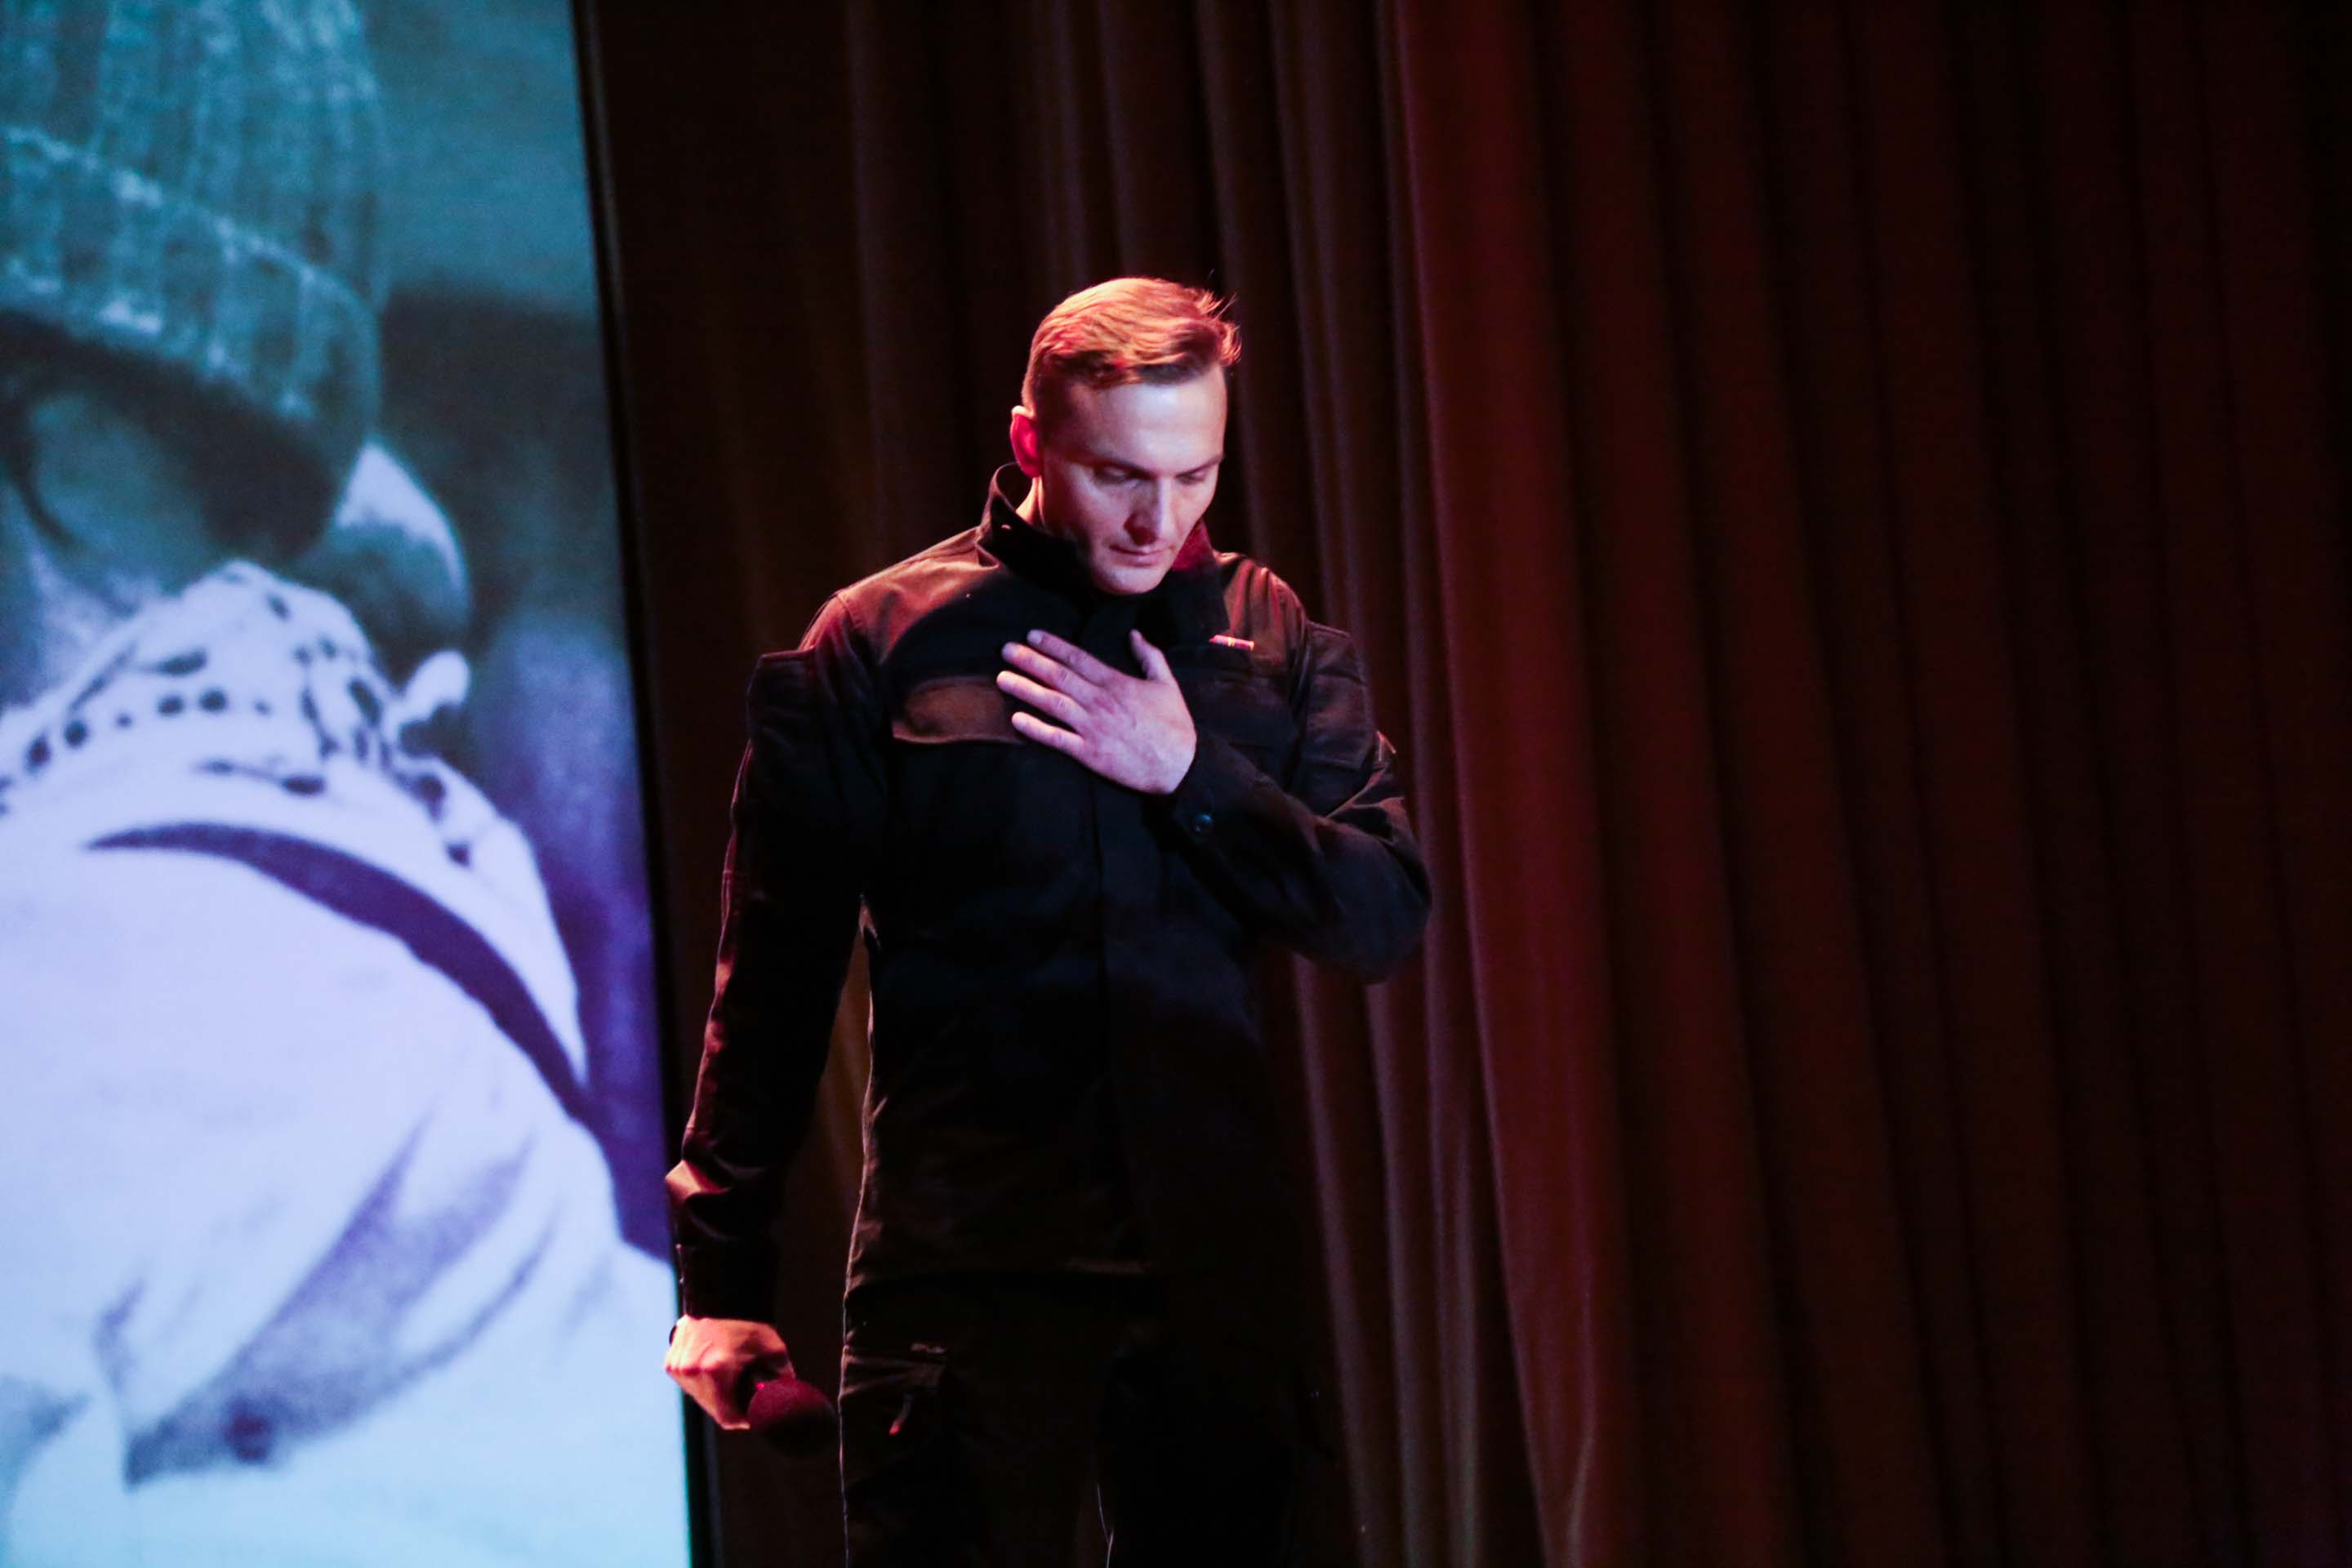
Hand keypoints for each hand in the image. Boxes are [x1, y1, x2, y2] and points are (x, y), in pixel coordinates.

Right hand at [666, 1315, 791, 1430]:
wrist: (720, 1294)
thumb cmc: (748, 1320)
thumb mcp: (773, 1348)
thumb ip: (783, 1375)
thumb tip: (789, 1395)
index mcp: (716, 1371)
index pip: (726, 1417)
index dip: (742, 1420)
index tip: (752, 1416)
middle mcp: (692, 1372)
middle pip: (713, 1408)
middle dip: (730, 1407)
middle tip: (744, 1398)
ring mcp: (678, 1368)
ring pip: (699, 1397)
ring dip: (714, 1395)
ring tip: (730, 1381)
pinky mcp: (671, 1362)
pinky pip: (689, 1383)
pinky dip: (701, 1382)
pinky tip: (714, 1370)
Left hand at [997, 629, 1197, 794]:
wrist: (1180, 765)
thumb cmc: (1174, 725)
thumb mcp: (1167, 684)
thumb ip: (1150, 656)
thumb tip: (1135, 634)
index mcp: (1116, 683)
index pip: (1078, 658)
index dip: (1053, 645)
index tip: (1031, 635)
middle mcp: (1100, 702)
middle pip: (1058, 676)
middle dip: (1030, 661)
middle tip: (1006, 649)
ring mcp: (1093, 728)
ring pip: (1052, 703)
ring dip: (1025, 690)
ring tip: (1002, 679)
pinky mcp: (1090, 753)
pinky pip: (1057, 739)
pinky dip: (1036, 729)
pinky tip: (1017, 720)